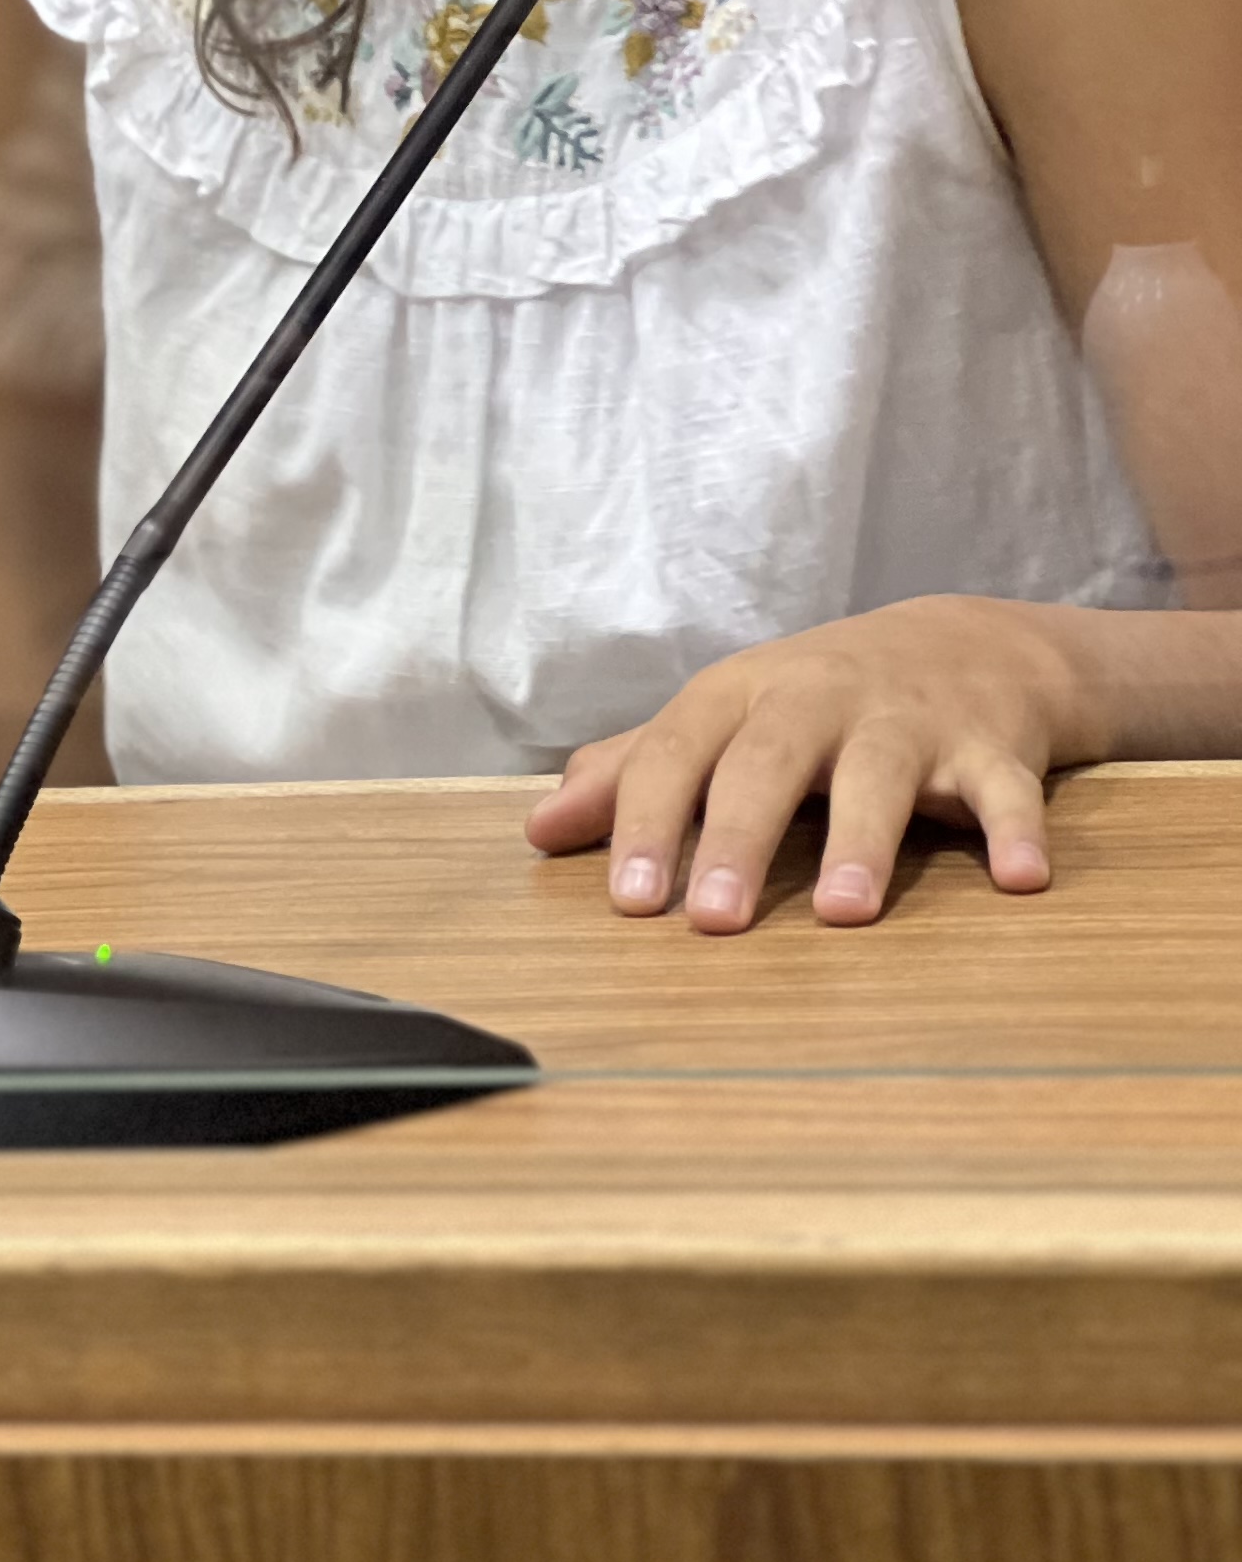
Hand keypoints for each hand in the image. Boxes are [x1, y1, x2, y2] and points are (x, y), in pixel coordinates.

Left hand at [523, 593, 1116, 931]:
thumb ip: (636, 771)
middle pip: (769, 763)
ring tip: (847, 912)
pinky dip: (1014, 828)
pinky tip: (1022, 879)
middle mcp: (819, 699)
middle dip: (738, 838)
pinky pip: (1005, 788)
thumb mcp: (724, 718)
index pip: (678, 752)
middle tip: (711, 920)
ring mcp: (908, 720)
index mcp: (742, 697)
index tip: (628, 903)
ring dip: (864, 841)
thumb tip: (539, 830)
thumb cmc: (818, 699)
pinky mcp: (989, 747)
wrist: (968, 642)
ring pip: (881, 775)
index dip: (648, 822)